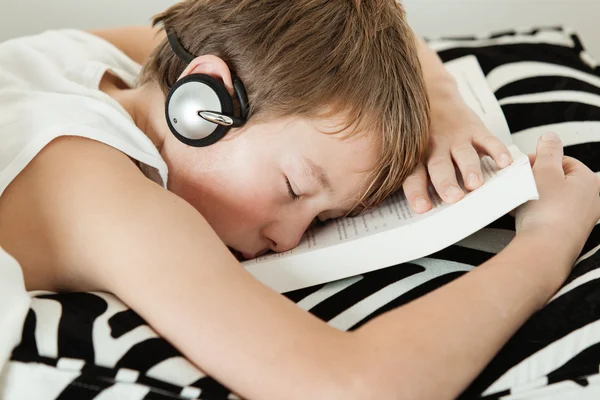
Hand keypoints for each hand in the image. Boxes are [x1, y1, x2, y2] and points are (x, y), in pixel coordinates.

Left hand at [403, 106, 511, 213]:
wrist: (433, 96)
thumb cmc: (421, 136)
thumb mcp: (411, 153)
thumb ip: (416, 176)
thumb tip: (419, 211)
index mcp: (417, 158)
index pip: (414, 176)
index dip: (417, 192)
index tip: (423, 208)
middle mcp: (435, 148)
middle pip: (439, 167)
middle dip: (445, 183)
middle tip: (453, 198)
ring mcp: (456, 138)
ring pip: (463, 154)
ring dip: (470, 169)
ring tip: (475, 184)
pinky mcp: (475, 129)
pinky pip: (488, 139)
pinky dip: (498, 150)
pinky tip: (505, 163)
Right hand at [516, 132, 599, 264]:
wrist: (545, 249)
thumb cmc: (547, 211)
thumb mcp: (545, 171)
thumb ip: (549, 150)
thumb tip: (551, 136)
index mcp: (589, 180)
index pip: (563, 160)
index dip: (540, 160)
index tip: (523, 166)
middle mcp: (591, 198)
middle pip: (558, 179)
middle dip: (536, 179)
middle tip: (521, 183)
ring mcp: (581, 217)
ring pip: (553, 197)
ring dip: (535, 195)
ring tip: (522, 200)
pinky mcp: (569, 231)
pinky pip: (551, 214)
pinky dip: (538, 211)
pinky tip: (526, 215)